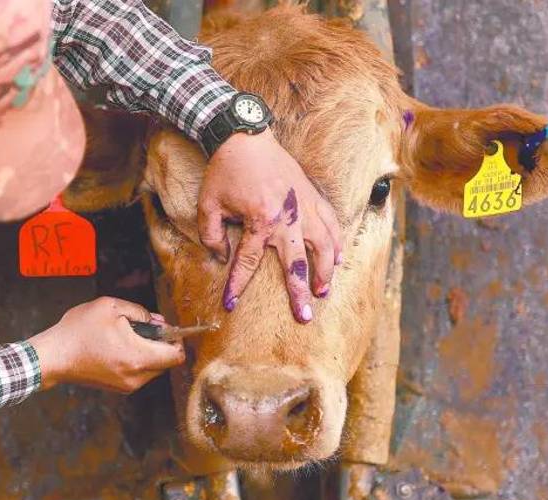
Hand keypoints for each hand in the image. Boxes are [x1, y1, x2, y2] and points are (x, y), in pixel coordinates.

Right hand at [29, 297, 183, 392]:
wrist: (53, 356)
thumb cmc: (78, 330)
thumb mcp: (109, 307)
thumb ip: (139, 311)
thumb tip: (157, 321)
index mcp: (138, 357)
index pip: (176, 356)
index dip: (176, 339)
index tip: (165, 327)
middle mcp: (136, 376)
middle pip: (166, 362)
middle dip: (161, 343)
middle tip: (143, 326)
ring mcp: (127, 386)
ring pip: (153, 368)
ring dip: (148, 351)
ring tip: (126, 335)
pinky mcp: (119, 388)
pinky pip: (139, 373)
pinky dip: (137, 360)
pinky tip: (118, 346)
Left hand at [198, 130, 342, 322]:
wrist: (244, 135)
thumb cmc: (225, 170)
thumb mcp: (208, 204)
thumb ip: (213, 235)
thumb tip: (223, 258)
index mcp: (260, 221)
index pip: (248, 262)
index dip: (237, 285)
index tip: (230, 304)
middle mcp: (287, 217)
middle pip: (297, 264)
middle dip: (300, 293)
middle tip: (304, 316)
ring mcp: (303, 206)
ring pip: (323, 246)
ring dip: (325, 271)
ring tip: (325, 292)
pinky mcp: (312, 194)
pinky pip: (331, 223)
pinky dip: (337, 242)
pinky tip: (338, 259)